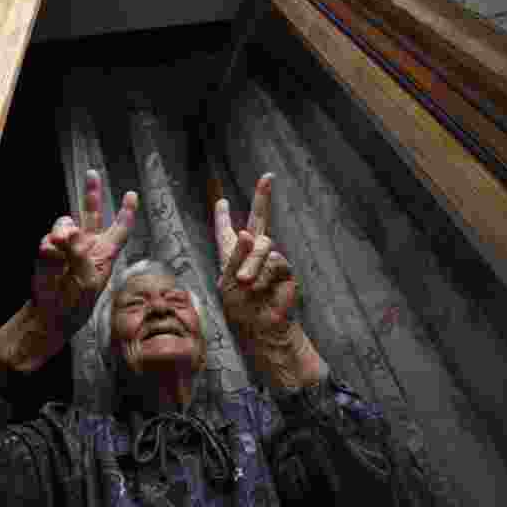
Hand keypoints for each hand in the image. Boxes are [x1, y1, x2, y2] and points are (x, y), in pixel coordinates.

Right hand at [32, 170, 137, 338]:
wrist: (49, 315)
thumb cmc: (75, 303)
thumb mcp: (86, 281)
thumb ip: (80, 254)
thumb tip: (68, 232)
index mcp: (105, 254)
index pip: (119, 230)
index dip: (126, 213)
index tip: (131, 194)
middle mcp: (87, 246)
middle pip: (92, 214)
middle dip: (92, 193)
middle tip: (93, 173)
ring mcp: (66, 246)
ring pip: (66, 224)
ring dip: (63, 229)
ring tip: (60, 242)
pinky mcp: (48, 251)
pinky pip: (48, 240)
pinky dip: (49, 248)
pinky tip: (51, 258)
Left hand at [215, 173, 323, 389]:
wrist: (261, 328)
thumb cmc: (240, 309)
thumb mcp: (227, 282)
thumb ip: (235, 256)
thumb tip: (248, 233)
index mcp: (232, 256)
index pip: (227, 233)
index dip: (223, 218)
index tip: (221, 202)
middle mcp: (253, 254)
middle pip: (260, 220)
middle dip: (264, 197)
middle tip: (268, 178)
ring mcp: (270, 261)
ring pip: (263, 245)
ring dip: (252, 264)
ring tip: (245, 283)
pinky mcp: (285, 270)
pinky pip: (275, 262)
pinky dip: (265, 275)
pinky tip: (260, 288)